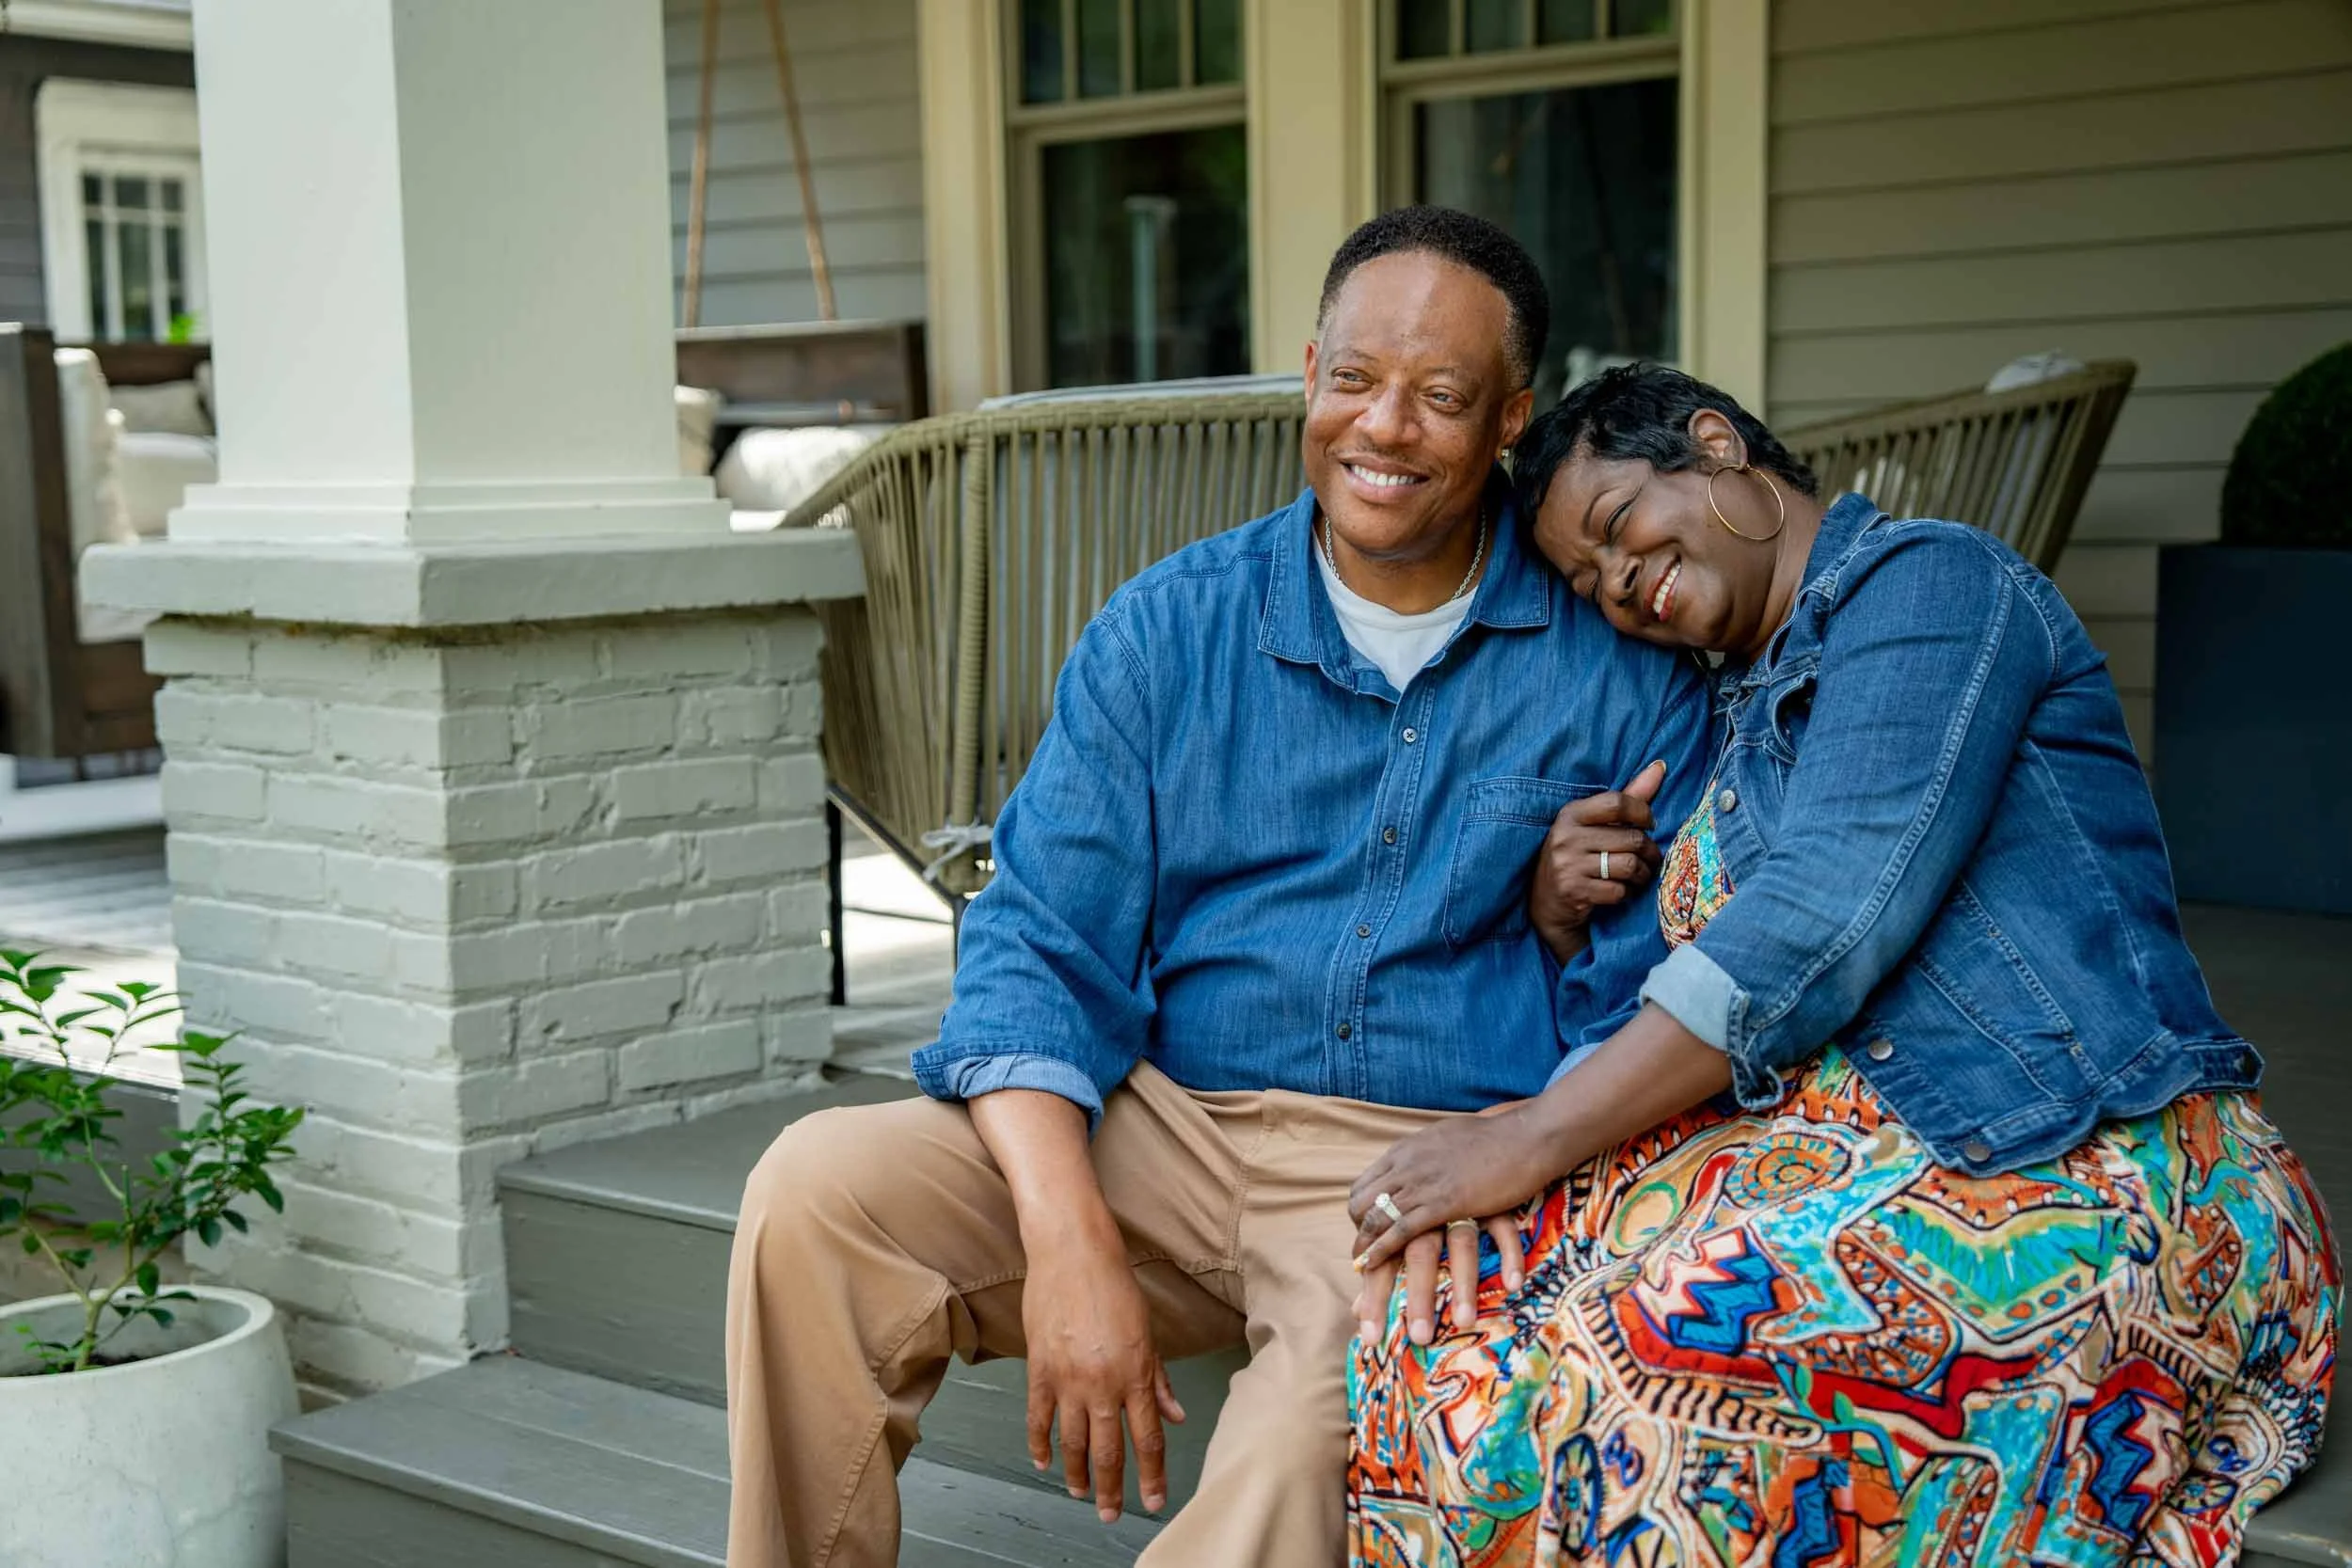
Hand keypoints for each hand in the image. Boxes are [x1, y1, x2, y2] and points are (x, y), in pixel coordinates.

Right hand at [1021, 1230, 1186, 1521]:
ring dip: (1077, 1474)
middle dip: (1113, 1489)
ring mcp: (1068, 1379)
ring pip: (1072, 1442)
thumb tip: (1176, 1416)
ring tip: (1081, 1493)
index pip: (1148, 1439)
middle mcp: (1103, 1384)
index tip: (1153, 1502)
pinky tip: (1044, 1461)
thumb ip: (1159, 1379)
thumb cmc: (1115, 1285)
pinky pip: (1038, 1418)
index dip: (1151, 1476)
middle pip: (1109, 1451)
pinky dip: (1040, 1444)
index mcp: (1136, 1375)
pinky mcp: (1039, 1369)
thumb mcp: (1148, 1332)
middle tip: (1112, 1514)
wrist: (1072, 1253)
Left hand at [1347, 1104, 1562, 1345]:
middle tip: (1362, 1256)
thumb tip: (1421, 1166)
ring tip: (1361, 1270)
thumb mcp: (1447, 1140)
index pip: (1365, 1183)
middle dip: (1358, 1232)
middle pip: (1362, 1202)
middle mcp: (1407, 1164)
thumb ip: (1428, 1156)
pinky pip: (1402, 1229)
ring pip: (1377, 1218)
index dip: (1360, 1210)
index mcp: (1407, 1150)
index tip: (1365, 1231)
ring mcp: (1423, 1182)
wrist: (1525, 1136)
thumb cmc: (1496, 1139)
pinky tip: (1376, 1265)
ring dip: (1365, 1247)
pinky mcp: (1445, 1202)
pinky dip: (1383, 1249)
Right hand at [1530, 759, 1667, 962]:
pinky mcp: (1574, 891)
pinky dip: (1628, 893)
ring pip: (1629, 866)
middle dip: (1649, 852)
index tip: (1649, 824)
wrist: (1545, 903)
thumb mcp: (1593, 825)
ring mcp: (1568, 865)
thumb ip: (1627, 797)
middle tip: (1649, 858)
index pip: (1616, 803)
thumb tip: (1660, 766)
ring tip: (1639, 876)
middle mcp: (1566, 836)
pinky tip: (1622, 891)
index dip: (1642, 813)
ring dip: (1642, 874)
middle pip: (1630, 838)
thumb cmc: (1576, 856)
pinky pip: (1619, 891)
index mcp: (1571, 814)